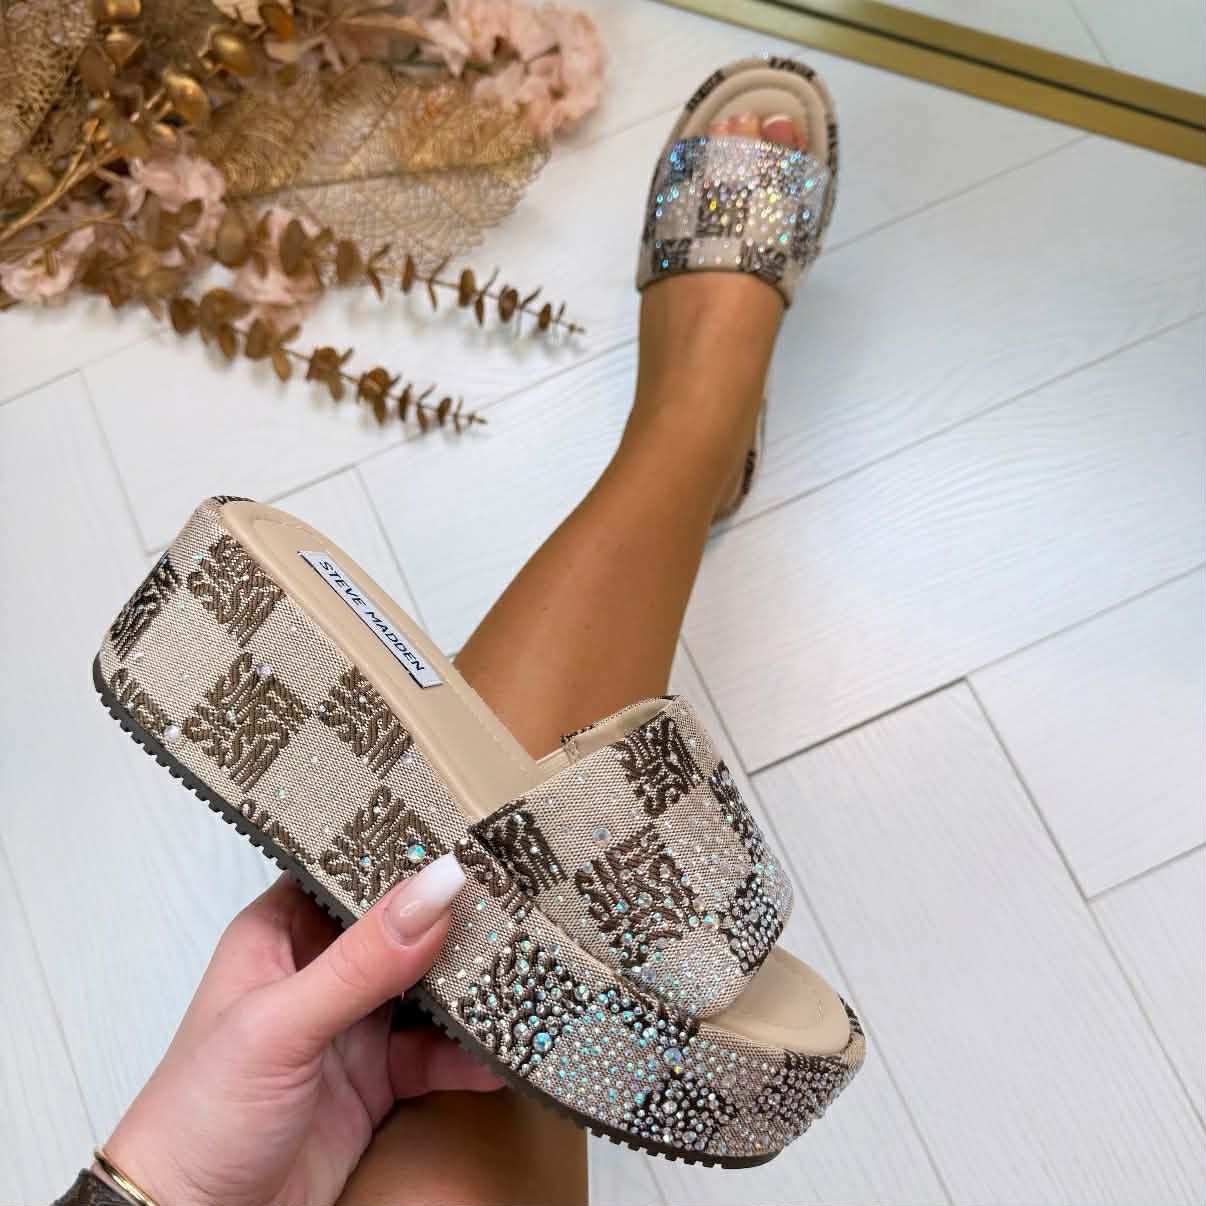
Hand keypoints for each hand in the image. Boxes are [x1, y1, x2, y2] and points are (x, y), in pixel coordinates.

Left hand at [102, 853, 501, 1205]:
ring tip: (522, 970)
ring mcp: (349, 1027)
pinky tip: (502, 1053)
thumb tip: (438, 884)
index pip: (348, 870)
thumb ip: (362, 959)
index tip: (469, 834)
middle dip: (452, 919)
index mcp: (279, 933)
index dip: (403, 852)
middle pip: (398, 928)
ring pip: (423, 989)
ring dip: (468, 986)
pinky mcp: (373, 1082)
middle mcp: (317, 970)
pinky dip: (467, 1055)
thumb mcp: (282, 1024)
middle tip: (516, 899)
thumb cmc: (201, 1114)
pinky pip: (432, 1055)